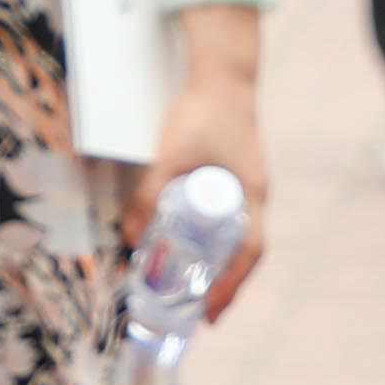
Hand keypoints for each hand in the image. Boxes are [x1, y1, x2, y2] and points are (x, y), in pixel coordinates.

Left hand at [126, 88, 271, 322]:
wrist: (221, 71)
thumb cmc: (204, 112)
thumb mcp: (172, 156)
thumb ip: (150, 195)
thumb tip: (131, 238)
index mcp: (251, 194)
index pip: (250, 252)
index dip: (232, 286)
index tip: (210, 313)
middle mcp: (253, 193)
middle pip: (244, 250)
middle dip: (223, 283)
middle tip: (197, 309)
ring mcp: (245, 182)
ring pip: (235, 234)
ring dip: (217, 261)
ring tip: (190, 282)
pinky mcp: (232, 171)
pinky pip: (226, 215)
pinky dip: (211, 236)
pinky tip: (188, 238)